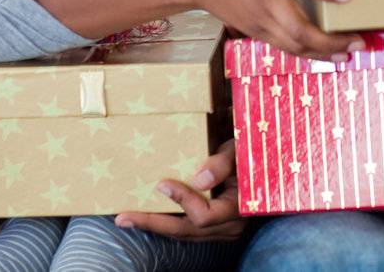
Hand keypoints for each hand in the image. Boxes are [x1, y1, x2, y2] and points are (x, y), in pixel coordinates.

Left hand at [116, 139, 243, 241]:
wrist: (259, 166)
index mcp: (238, 207)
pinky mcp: (210, 229)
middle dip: (153, 223)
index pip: (204, 215)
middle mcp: (228, 225)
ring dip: (153, 225)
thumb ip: (223, 163)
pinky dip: (164, 223)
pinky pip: (184, 229)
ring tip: (127, 219)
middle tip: (124, 218)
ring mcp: (219, 230)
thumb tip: (200, 179)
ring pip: (181, 233)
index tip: (162, 184)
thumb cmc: (248, 153)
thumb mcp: (239, 150)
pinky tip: (145, 216)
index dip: (183, 201)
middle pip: (185, 230)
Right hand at [195, 0, 362, 60]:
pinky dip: (309, 56)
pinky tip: (330, 55)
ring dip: (325, 53)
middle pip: (299, 29)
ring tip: (351, 52)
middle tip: (360, 40)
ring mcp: (260, 19)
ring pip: (294, 46)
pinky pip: (285, 49)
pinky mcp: (256, 32)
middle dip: (332, 40)